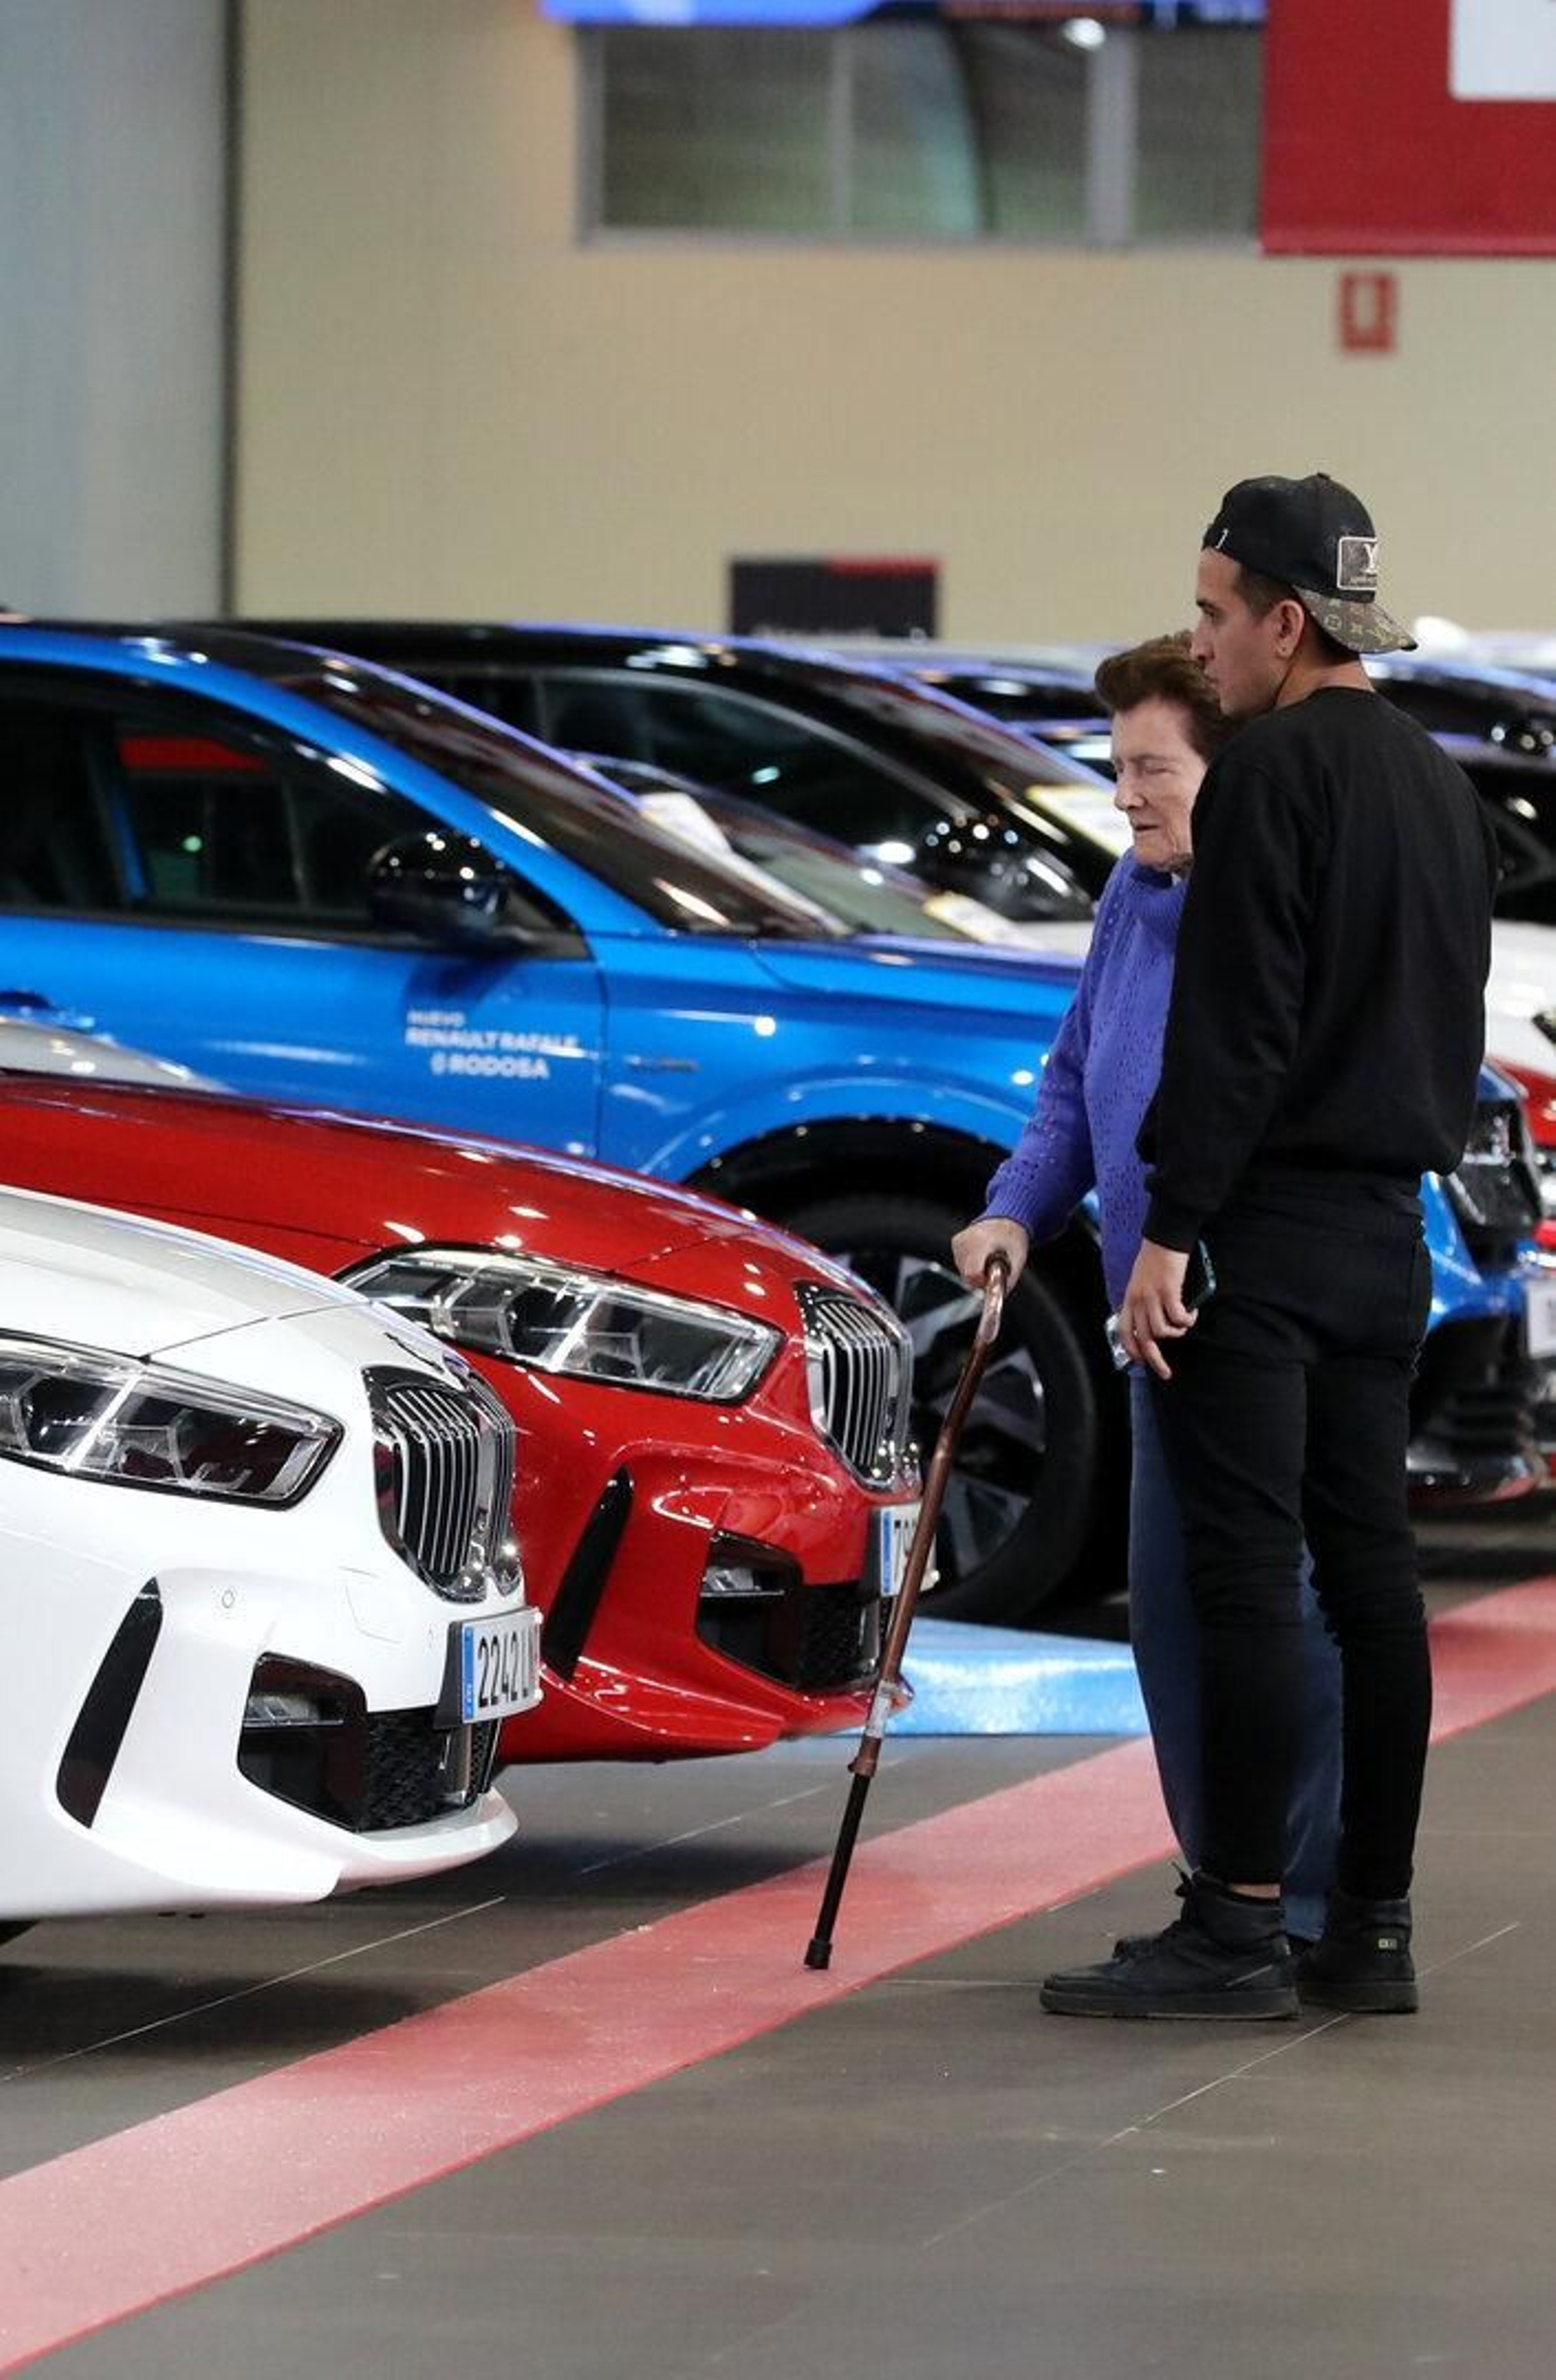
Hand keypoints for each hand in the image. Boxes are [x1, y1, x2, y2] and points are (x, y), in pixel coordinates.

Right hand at [951, 1216, 1028, 1293]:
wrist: (1005, 1219)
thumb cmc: (1012, 1238)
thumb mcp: (1018, 1259)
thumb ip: (1009, 1280)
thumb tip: (999, 1296)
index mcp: (983, 1241)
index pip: (972, 1272)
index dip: (981, 1282)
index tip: (992, 1279)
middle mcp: (967, 1240)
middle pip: (967, 1275)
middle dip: (981, 1279)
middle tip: (994, 1269)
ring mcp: (959, 1241)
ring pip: (963, 1271)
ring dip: (976, 1272)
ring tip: (988, 1259)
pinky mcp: (955, 1242)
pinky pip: (961, 1264)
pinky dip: (971, 1265)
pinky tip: (981, 1255)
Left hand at [1118, 1238, 1197, 1380]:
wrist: (1164, 1238)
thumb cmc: (1155, 1259)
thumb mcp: (1140, 1282)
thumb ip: (1142, 1301)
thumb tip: (1151, 1321)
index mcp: (1129, 1299)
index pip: (1124, 1332)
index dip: (1131, 1351)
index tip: (1140, 1362)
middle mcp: (1138, 1301)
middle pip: (1144, 1340)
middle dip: (1155, 1361)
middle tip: (1166, 1373)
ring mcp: (1152, 1297)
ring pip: (1163, 1331)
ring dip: (1177, 1333)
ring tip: (1184, 1324)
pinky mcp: (1169, 1291)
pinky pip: (1178, 1317)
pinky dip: (1187, 1320)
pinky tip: (1192, 1314)